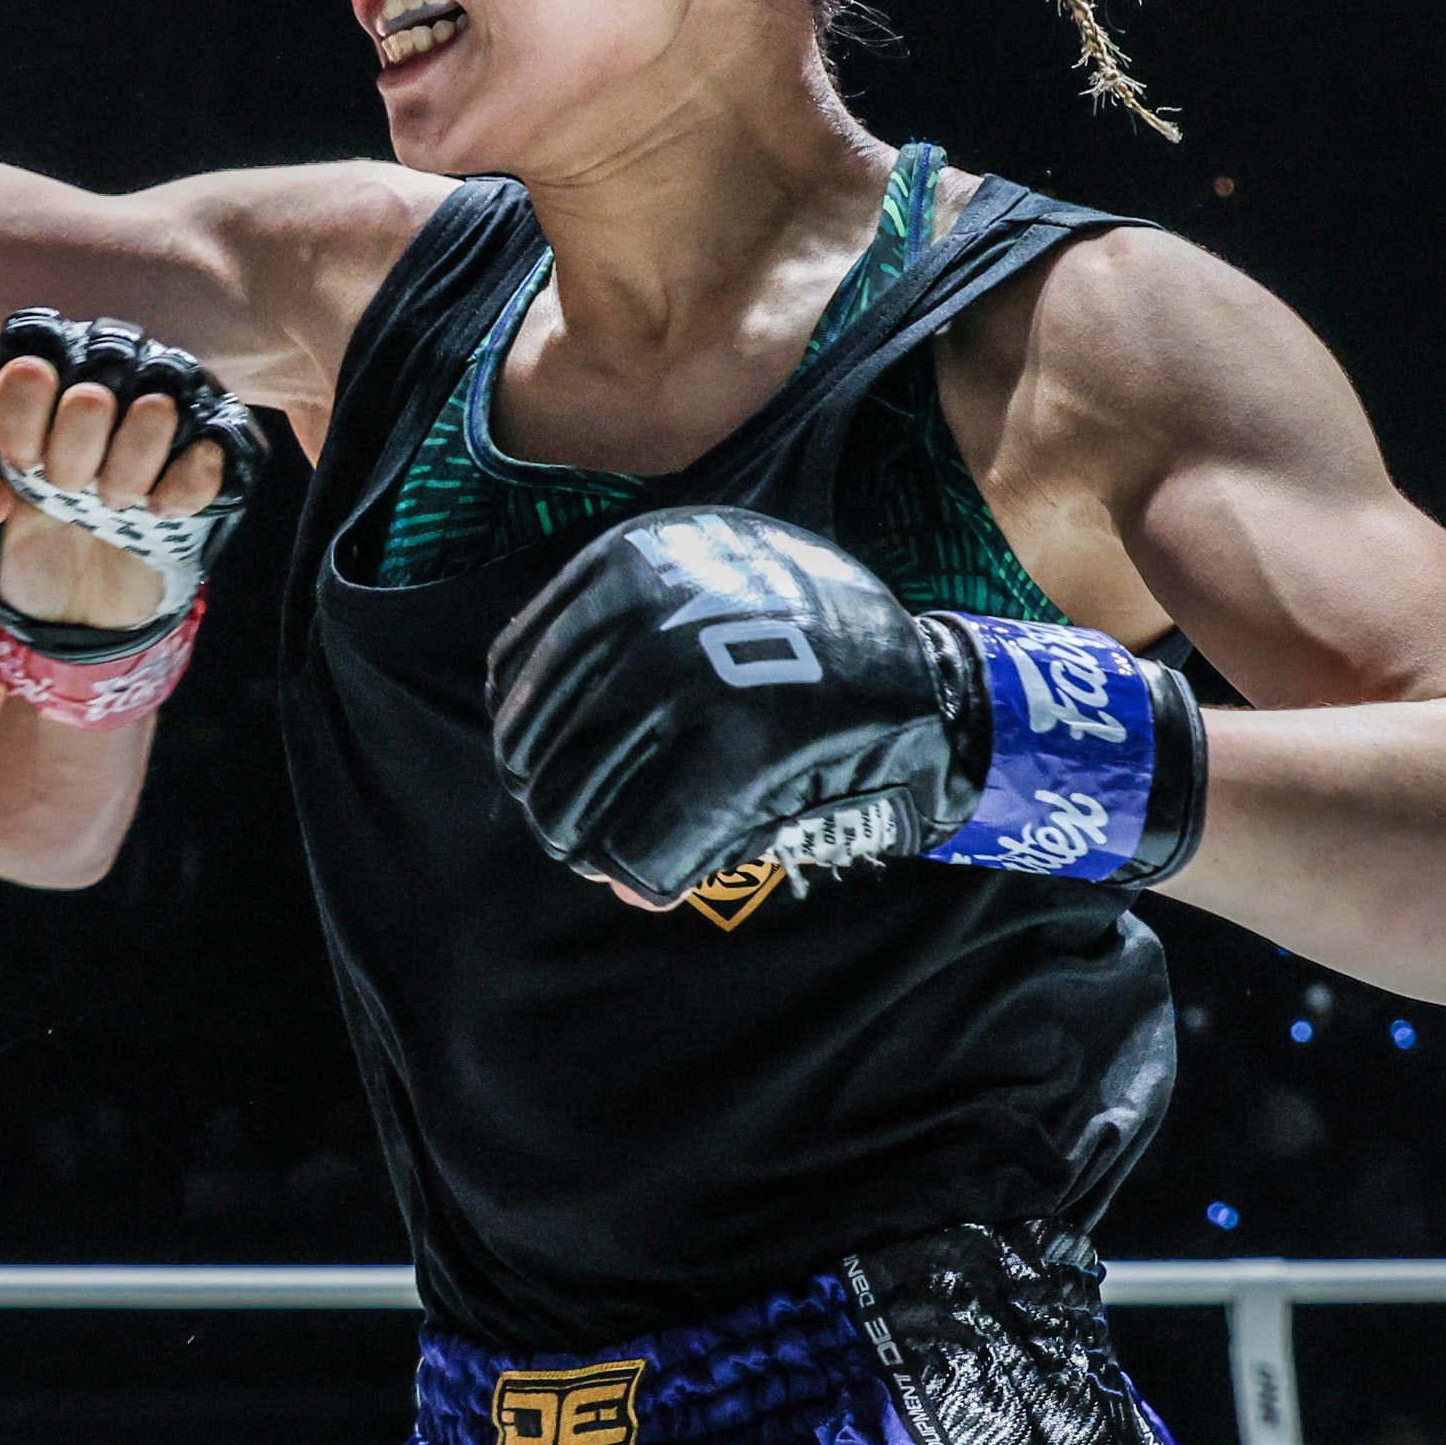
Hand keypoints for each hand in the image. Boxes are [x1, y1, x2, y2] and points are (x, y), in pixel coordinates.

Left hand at [0, 326, 239, 630]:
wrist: (79, 610)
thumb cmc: (22, 548)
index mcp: (37, 403)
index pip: (32, 366)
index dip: (24, 413)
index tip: (23, 462)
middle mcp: (98, 402)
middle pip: (92, 391)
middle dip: (74, 452)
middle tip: (68, 490)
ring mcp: (153, 432)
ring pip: (156, 408)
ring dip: (129, 464)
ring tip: (113, 504)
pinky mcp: (200, 466)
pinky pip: (211, 451)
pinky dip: (183, 485)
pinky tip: (157, 512)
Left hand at [486, 506, 1202, 905]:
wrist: (928, 692)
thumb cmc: (802, 653)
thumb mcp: (701, 597)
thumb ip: (610, 657)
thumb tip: (522, 756)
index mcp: (631, 562)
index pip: (517, 668)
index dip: (520, 736)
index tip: (536, 774)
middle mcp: (655, 615)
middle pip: (539, 742)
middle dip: (551, 804)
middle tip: (572, 838)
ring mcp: (698, 682)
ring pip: (581, 800)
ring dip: (585, 846)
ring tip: (609, 861)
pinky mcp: (741, 756)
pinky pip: (647, 845)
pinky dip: (641, 875)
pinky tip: (655, 883)